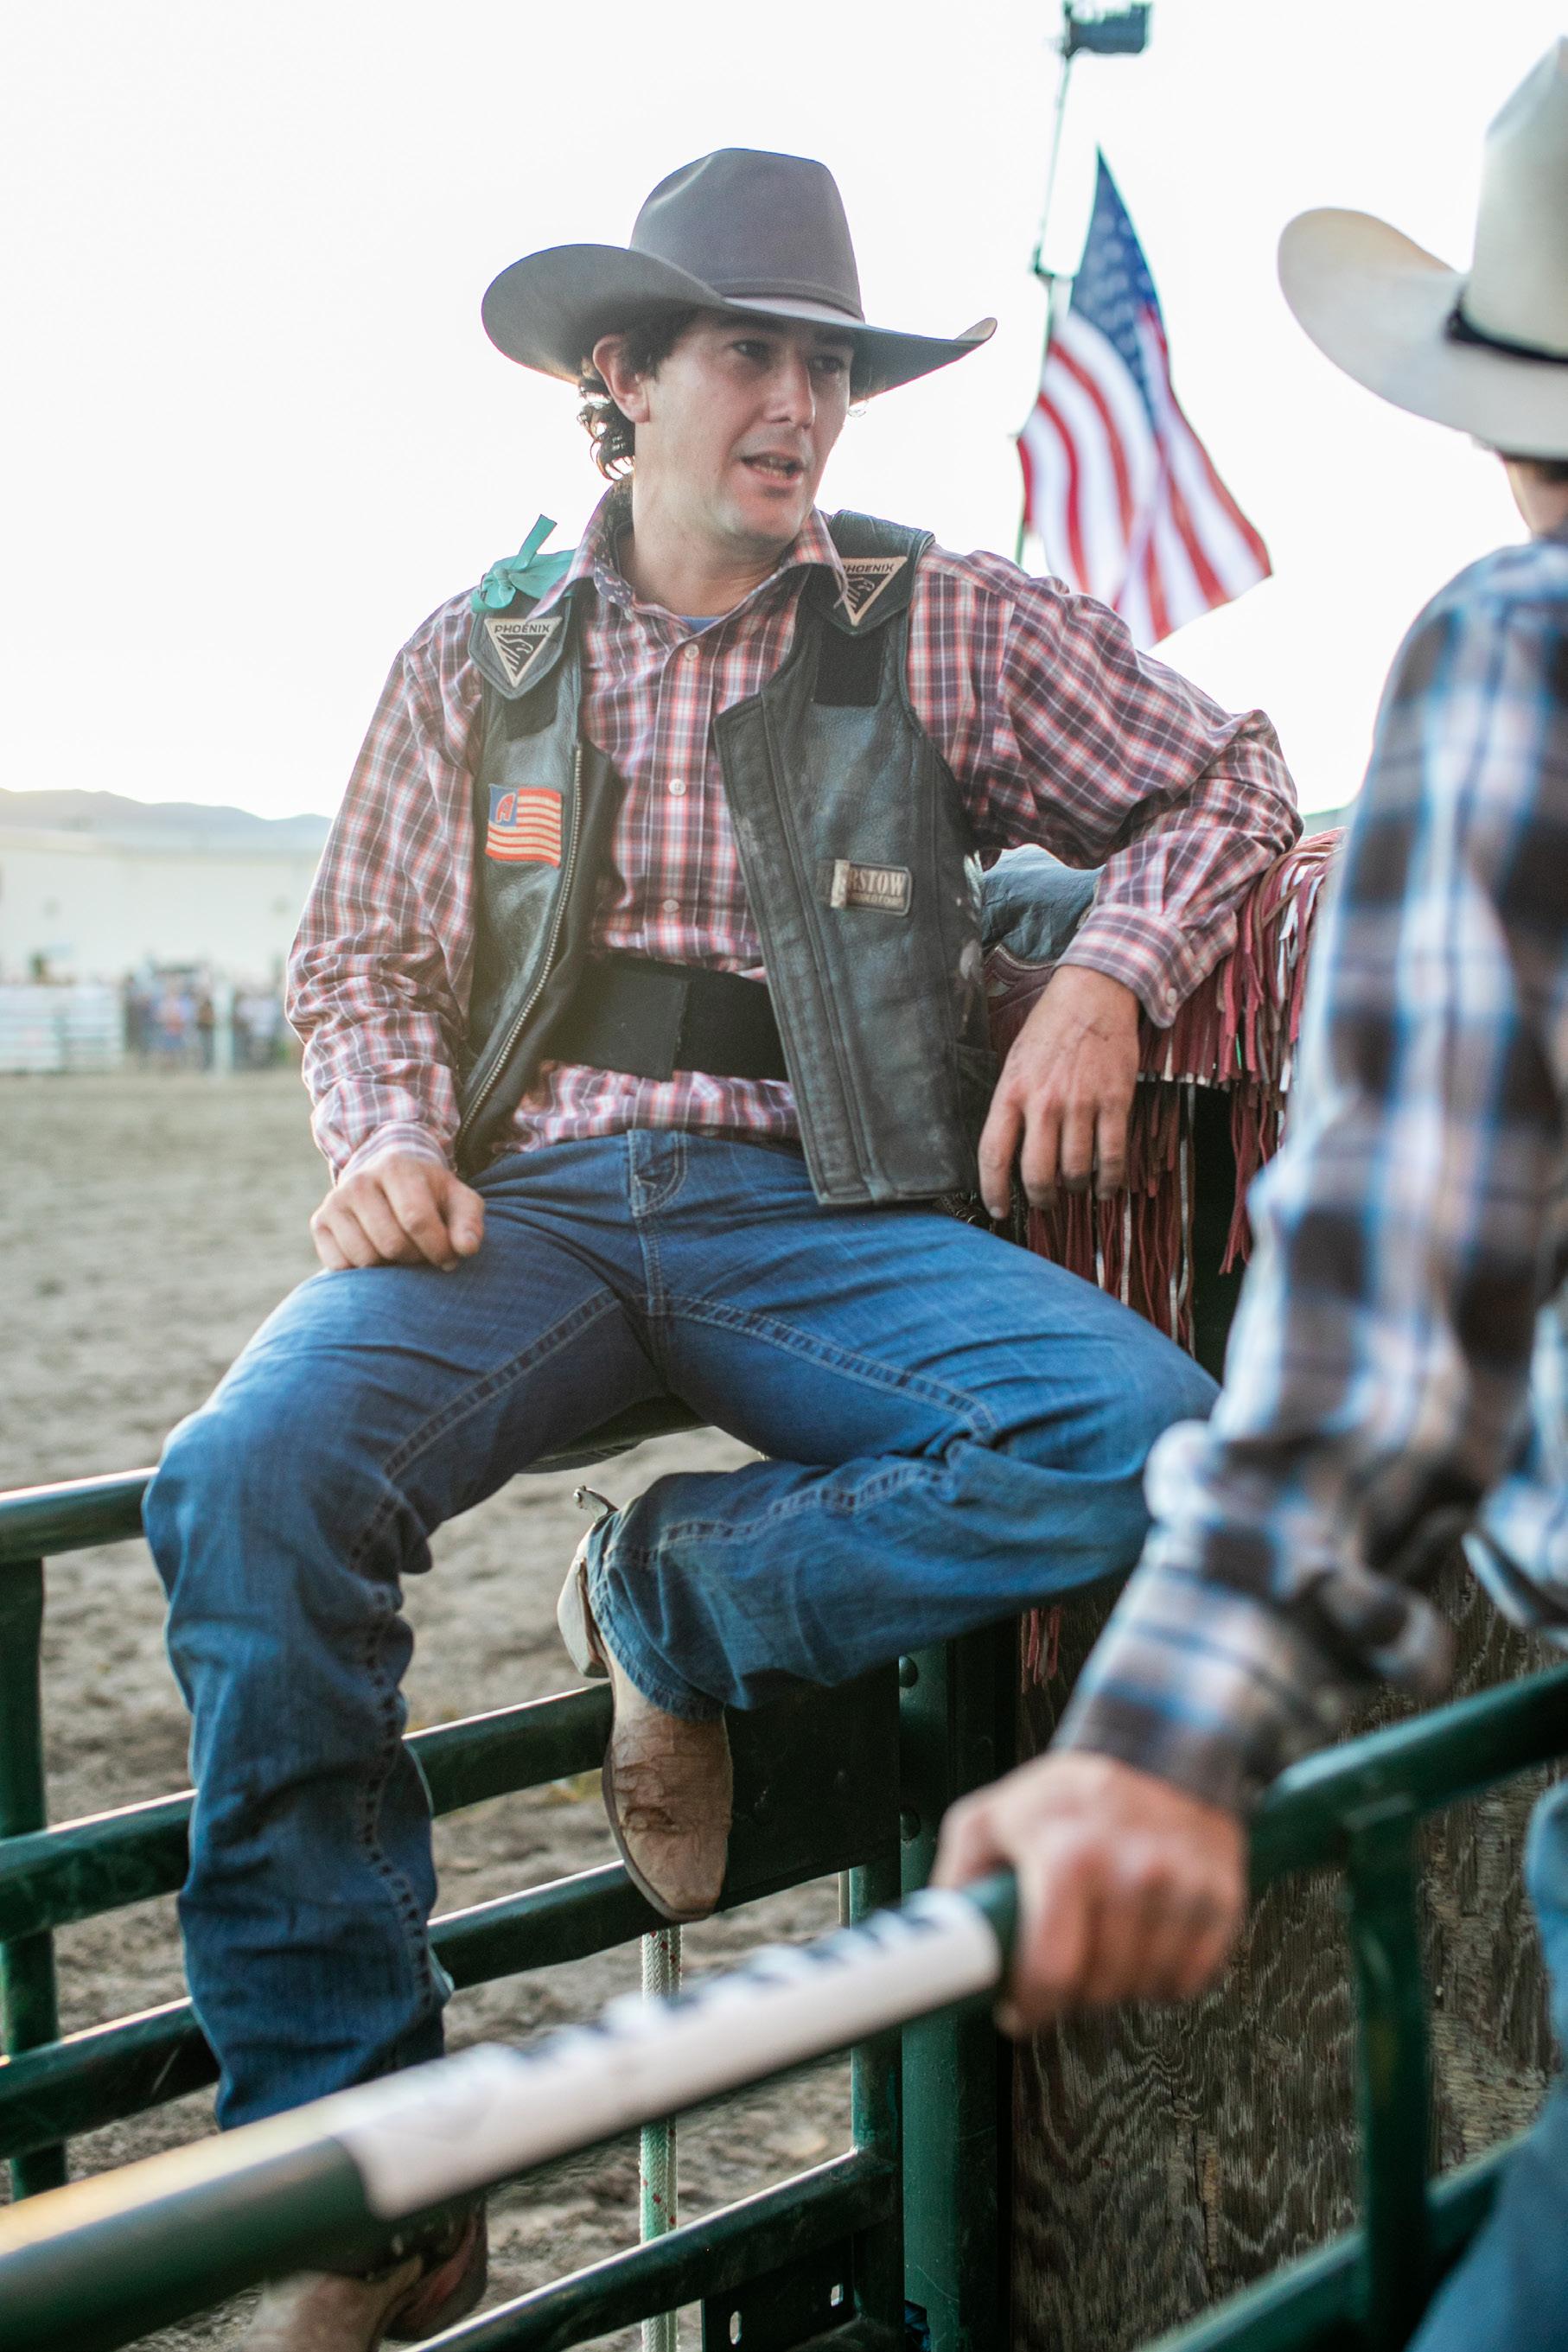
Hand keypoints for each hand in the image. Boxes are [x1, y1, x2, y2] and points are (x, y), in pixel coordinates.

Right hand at [310, 1151, 485, 1272]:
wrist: (387, 1177)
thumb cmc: (431, 1195)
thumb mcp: (459, 1200)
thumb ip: (470, 1223)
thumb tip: (467, 1249)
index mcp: (396, 1168)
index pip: (417, 1220)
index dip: (438, 1248)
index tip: (450, 1258)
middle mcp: (359, 1181)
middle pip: (391, 1244)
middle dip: (416, 1259)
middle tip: (424, 1254)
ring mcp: (335, 1201)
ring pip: (366, 1259)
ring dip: (391, 1268)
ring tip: (403, 1252)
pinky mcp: (319, 1222)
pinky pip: (341, 1266)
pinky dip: (364, 1272)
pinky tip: (378, 1254)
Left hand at [932, 1751, 1245, 2033]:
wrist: (1157, 1745)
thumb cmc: (1068, 1791)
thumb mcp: (992, 1817)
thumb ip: (959, 1878)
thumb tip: (942, 1941)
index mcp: (1068, 1854)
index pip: (1053, 1970)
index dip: (1032, 2006)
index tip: (1021, 2010)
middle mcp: (1131, 1871)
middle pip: (1100, 1988)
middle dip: (1072, 1993)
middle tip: (1062, 1969)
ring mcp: (1182, 1885)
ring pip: (1145, 1987)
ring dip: (1119, 1983)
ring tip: (1103, 1946)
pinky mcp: (1221, 1896)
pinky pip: (1192, 1977)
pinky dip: (1166, 1976)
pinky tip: (1144, 1941)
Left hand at [978, 966, 1139, 1219]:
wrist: (1092, 994)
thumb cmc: (1049, 1030)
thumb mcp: (1015, 1063)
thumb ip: (1011, 1106)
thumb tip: (1010, 1155)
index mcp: (1011, 1092)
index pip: (994, 1155)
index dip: (994, 1191)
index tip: (999, 1210)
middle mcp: (1043, 1102)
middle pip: (1037, 1174)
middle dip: (1041, 1199)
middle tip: (1046, 1203)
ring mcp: (1080, 1103)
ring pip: (1075, 1170)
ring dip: (1076, 1189)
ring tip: (1076, 1188)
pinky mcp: (1114, 1101)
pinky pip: (1112, 1156)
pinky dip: (1109, 1181)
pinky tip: (1106, 1188)